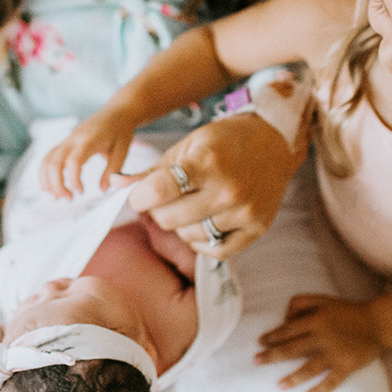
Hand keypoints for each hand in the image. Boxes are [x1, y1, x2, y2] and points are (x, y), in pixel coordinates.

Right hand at [40, 105, 140, 198]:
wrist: (116, 112)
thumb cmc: (120, 131)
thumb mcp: (123, 150)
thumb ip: (114, 170)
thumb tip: (104, 190)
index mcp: (88, 140)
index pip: (73, 161)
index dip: (73, 179)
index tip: (81, 192)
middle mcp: (73, 139)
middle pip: (54, 162)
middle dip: (57, 184)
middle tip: (69, 199)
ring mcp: (66, 140)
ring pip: (46, 160)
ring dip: (47, 180)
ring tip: (57, 197)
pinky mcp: (64, 143)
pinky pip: (48, 157)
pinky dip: (45, 173)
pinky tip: (52, 187)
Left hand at [126, 111, 306, 258]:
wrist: (275, 141)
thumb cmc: (225, 141)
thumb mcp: (187, 145)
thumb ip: (152, 170)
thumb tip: (115, 186)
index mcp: (207, 162)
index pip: (159, 190)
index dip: (140, 197)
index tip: (139, 196)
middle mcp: (228, 189)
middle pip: (170, 218)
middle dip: (158, 211)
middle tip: (165, 200)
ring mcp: (245, 211)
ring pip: (189, 236)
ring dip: (180, 225)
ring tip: (189, 207)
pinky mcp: (258, 227)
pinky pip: (216, 251)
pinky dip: (202, 242)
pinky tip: (202, 223)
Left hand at [256, 294, 382, 391]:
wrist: (378, 322)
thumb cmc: (346, 311)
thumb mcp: (322, 299)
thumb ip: (300, 303)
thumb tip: (284, 317)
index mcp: (316, 320)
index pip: (288, 330)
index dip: (272, 336)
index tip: (259, 342)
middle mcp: (323, 337)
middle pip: (292, 348)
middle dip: (272, 355)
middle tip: (256, 361)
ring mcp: (335, 353)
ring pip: (310, 367)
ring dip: (293, 377)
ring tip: (279, 385)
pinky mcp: (348, 365)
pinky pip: (332, 380)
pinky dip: (320, 389)